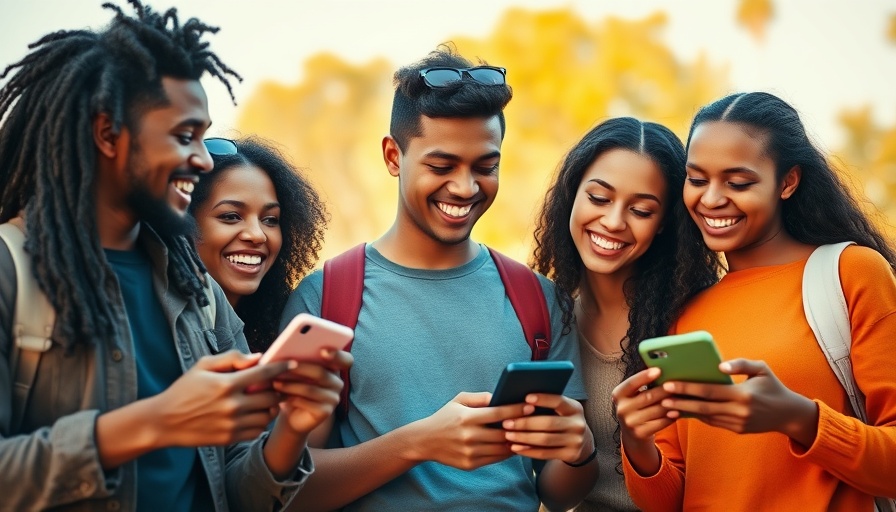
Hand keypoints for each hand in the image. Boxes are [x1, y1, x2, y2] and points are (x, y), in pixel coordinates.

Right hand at [152, 350, 293, 446]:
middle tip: (278, 384)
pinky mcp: (229, 438)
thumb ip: (231, 359)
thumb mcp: (202, 366)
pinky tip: (253, 414)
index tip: (292, 364)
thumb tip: (257, 357)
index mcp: (226, 384)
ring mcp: (232, 424)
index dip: (281, 367)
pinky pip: (257, 431)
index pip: (264, 374)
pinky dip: (260, 422)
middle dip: (278, 389)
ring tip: (265, 400)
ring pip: (267, 415)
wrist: (164, 421)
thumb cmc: (184, 390)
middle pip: (271, 396)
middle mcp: (232, 405)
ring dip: (271, 407)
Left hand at [272, 348, 352, 433]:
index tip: (323, 351)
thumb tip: (285, 352)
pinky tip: (280, 396)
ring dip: (290, 385)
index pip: (346, 360)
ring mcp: (334, 398)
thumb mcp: (295, 372)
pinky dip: (292, 398)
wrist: (292, 414)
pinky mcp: (326, 412)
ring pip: (311, 389)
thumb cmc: (294, 387)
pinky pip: (308, 403)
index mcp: (334, 368)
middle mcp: (337, 382)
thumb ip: (296, 360)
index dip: (337, 354)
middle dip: (299, 369)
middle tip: (282, 366)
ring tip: (275, 382)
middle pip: (321, 373)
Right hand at [406, 392, 529, 469]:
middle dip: (521, 427)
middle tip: (536, 421)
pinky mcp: (470, 464)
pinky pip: (495, 458)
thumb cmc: (445, 417)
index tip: (530, 407)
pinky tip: (514, 444)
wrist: (425, 441)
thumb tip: (500, 396)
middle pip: (503, 433)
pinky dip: (506, 452)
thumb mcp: (458, 400)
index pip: (498, 414)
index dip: (516, 410)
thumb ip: (480, 397)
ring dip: (517, 441)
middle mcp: (469, 436)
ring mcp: (470, 452)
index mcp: (467, 417)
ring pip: (502, 448)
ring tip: (530, 434)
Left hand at [500, 394, 591, 464]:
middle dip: (525, 423)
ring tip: (508, 435)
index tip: (526, 398)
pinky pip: (545, 453)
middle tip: (506, 423)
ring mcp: (576, 441)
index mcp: (575, 408)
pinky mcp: (570, 455)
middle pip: (549, 423)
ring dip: (523, 438)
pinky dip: (528, 451)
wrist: (581, 442)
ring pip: (545, 440)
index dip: (543, 399)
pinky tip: (515, 448)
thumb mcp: (561, 411)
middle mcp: (578, 424)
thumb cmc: (561, 420)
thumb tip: (518, 401)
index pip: (559, 401)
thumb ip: (546, 405)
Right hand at [612, 367, 674, 444]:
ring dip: (671, 403)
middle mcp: (621, 409)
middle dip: (664, 390)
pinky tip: (678, 412)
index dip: (644, 376)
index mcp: (618, 395)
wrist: (632, 432)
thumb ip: (642, 384)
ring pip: (656, 410)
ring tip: (682, 397)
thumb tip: (661, 370)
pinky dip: (670, 417)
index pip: (631, 383)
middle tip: (677, 384)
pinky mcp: (640, 433)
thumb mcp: (633, 395)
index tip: (658, 370)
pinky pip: (660, 423)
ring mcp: (630, 422)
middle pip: (647, 396)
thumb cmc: (637, 407)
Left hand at [660, 358, 818, 445]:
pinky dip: (698, 416)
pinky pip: (713, 422)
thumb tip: (720, 366)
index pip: (709, 391)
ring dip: (686, 411)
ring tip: (667, 405)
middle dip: (680, 401)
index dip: (687, 388)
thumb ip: (741, 364)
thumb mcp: (762, 369)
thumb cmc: (773, 386)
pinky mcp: (737, 430)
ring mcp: (738, 423)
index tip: (669, 384)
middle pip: (703, 407)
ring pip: (706, 417)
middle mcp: (739, 412)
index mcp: (743, 395)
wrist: (789, 414)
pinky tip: (685, 410)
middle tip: (661, 397)